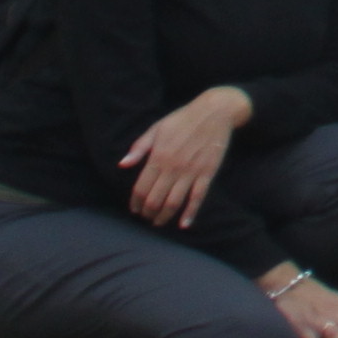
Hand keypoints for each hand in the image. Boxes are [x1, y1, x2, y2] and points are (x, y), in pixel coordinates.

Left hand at [118, 89, 248, 226]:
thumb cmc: (182, 119)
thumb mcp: (157, 128)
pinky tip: (184, 225)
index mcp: (158, 157)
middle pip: (155, 200)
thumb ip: (139, 148)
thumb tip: (122, 164)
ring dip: (164, 217)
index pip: (141, 188)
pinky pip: (198, 198)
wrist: (215, 112)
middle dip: (148, 213)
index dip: (136, 202)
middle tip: (146, 217)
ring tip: (158, 222)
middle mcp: (173, 168)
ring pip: (174, 203)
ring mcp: (191, 172)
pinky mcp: (207, 173)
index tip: (135, 209)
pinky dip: (190, 213)